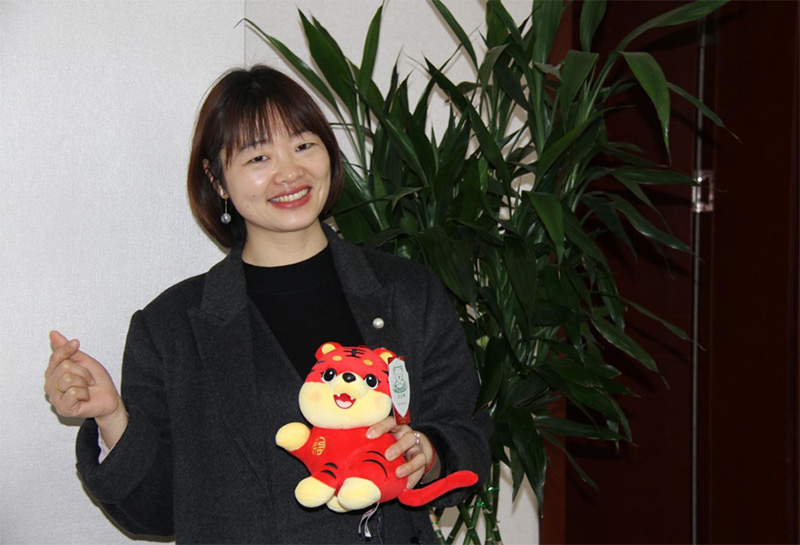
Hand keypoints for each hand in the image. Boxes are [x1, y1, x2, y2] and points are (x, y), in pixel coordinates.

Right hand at [44, 330, 127, 446]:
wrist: (109, 397)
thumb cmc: (96, 380)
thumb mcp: (83, 360)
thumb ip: (66, 349)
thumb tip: (53, 334)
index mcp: (53, 374)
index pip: (55, 356)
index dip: (68, 349)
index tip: (76, 344)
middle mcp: (50, 386)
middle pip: (64, 367)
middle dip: (83, 371)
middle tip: (88, 379)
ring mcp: (55, 399)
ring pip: (68, 379)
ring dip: (84, 382)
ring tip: (87, 388)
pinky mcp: (63, 409)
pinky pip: (73, 392)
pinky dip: (85, 393)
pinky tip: (85, 397)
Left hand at [366, 416, 439, 488]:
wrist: (413, 447)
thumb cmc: (388, 443)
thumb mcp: (380, 439)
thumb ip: (367, 444)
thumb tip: (341, 456)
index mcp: (394, 427)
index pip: (390, 422)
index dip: (380, 427)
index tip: (368, 435)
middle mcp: (406, 435)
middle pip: (407, 436)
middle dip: (397, 446)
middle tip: (387, 456)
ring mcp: (416, 447)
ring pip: (417, 452)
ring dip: (408, 464)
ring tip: (398, 473)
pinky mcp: (423, 459)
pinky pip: (422, 468)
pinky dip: (414, 477)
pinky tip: (406, 486)